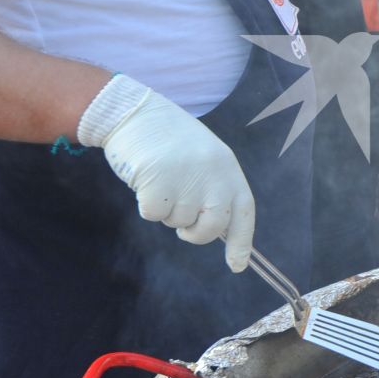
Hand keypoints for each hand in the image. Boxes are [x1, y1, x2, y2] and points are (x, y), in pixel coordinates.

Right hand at [78, 76, 257, 270]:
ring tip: (161, 179)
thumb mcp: (203, 159)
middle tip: (182, 225)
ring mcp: (186, 178)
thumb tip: (219, 230)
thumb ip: (213, 189)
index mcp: (227, 168)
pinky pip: (153, 214)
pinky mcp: (157, 181)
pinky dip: (147, 204)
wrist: (135, 112)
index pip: (243, 212)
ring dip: (166, 210)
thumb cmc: (168, 139)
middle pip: (211, 228)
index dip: (241, 242)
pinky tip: (145, 179)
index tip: (237, 265)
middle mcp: (212, 174)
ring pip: (178, 221)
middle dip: (195, 234)